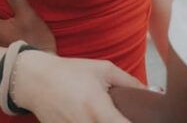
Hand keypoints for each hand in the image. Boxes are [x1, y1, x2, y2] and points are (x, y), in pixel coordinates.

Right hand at [13, 50, 145, 122]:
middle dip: (120, 122)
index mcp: (98, 110)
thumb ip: (129, 83)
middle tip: (120, 114)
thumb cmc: (70, 72)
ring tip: (103, 113)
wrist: (35, 80)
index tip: (143, 121)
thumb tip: (150, 93)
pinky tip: (89, 117)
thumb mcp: (103, 70)